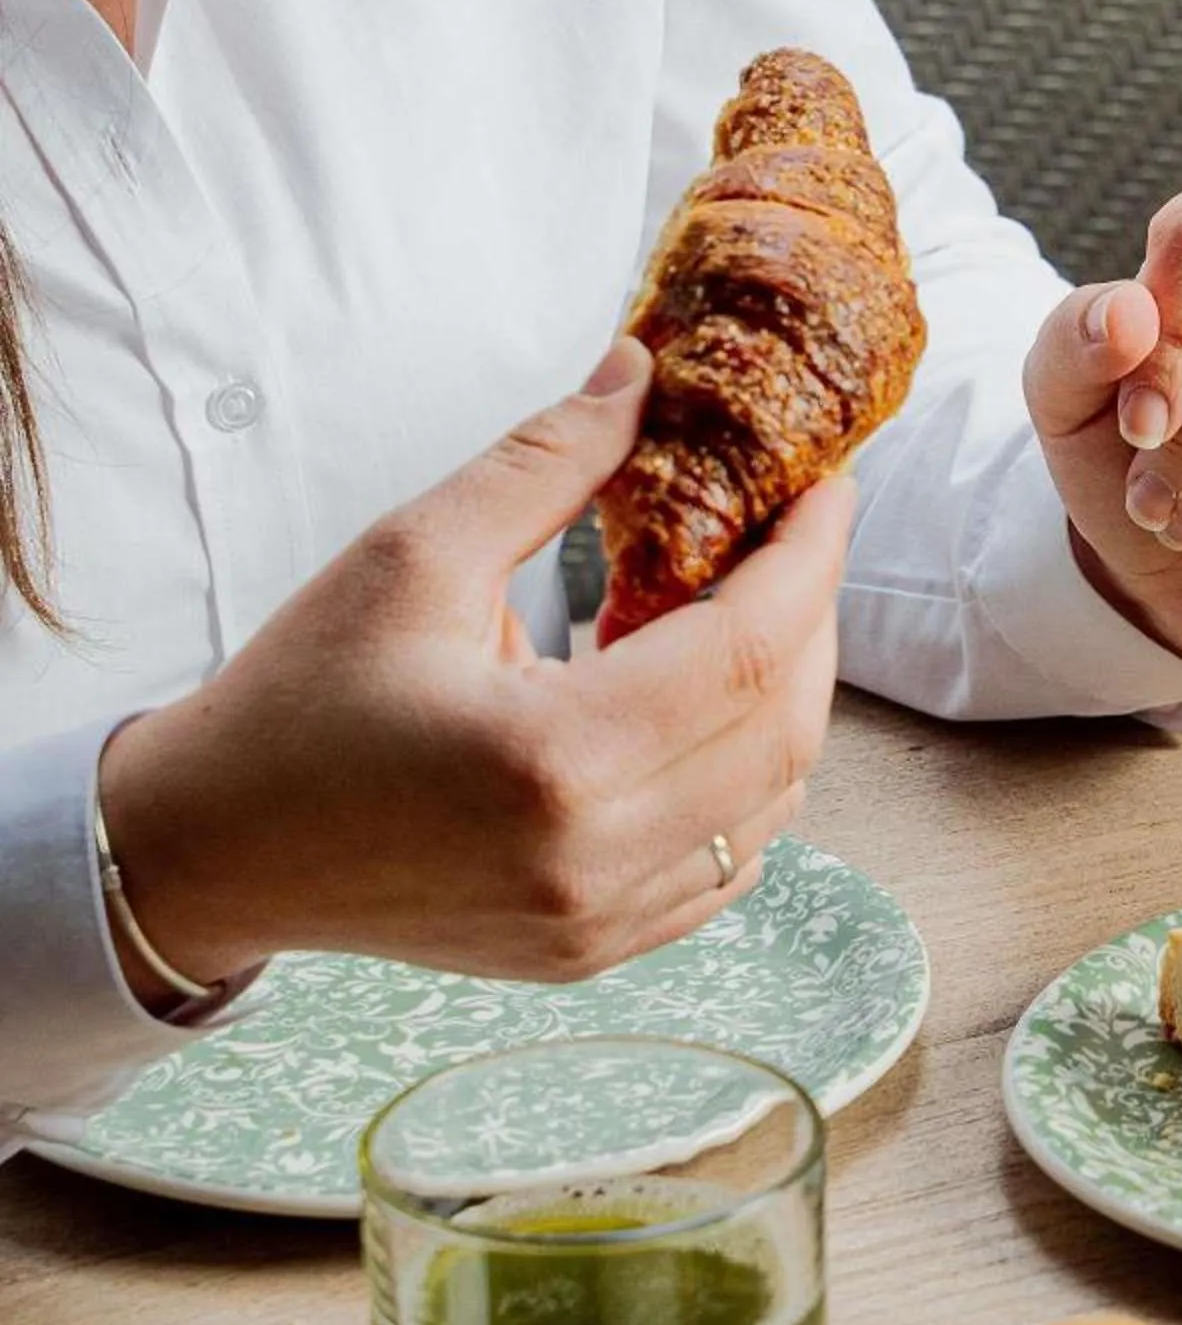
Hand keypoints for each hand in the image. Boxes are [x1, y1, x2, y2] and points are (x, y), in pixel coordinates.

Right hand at [96, 339, 851, 993]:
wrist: (212, 848)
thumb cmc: (298, 699)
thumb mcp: (409, 553)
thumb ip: (546, 461)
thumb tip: (643, 373)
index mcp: (553, 759)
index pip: (748, 647)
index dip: (809, 556)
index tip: (826, 485)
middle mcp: (594, 859)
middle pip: (782, 726)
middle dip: (808, 618)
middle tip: (791, 537)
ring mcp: (601, 923)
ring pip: (772, 801)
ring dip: (782, 698)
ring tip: (737, 614)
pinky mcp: (595, 951)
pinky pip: (728, 861)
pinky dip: (744, 779)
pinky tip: (698, 709)